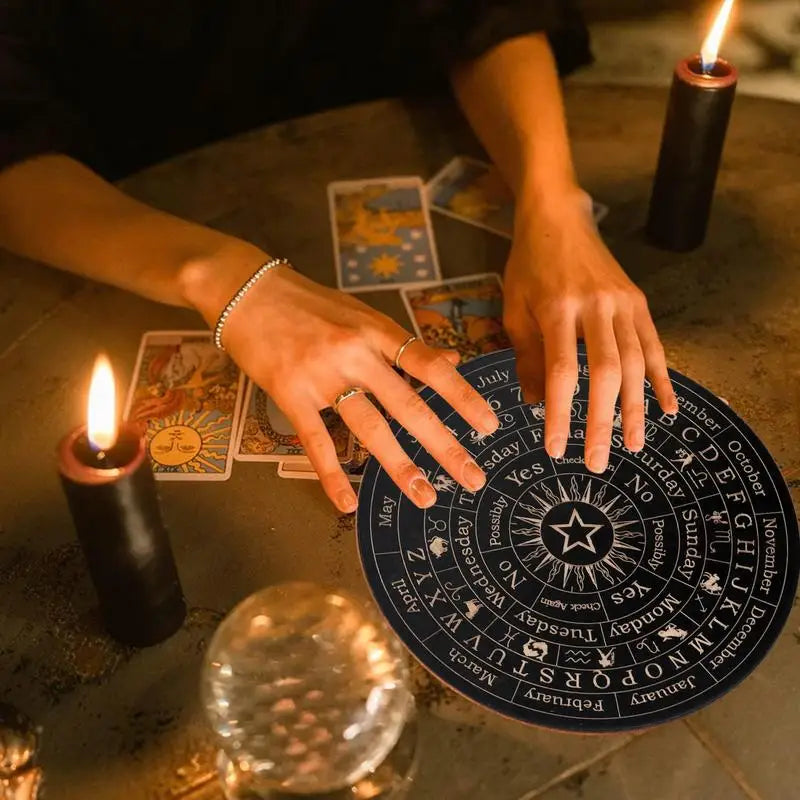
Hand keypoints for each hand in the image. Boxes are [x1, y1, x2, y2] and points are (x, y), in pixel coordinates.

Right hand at [213, 265, 499, 512]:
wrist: (246, 290)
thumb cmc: (308, 302)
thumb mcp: (361, 314)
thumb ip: (402, 344)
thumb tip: (451, 362)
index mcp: (377, 330)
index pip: (429, 366)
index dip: (463, 396)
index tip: (489, 425)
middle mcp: (356, 353)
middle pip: (408, 405)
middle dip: (444, 444)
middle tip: (473, 477)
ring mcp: (323, 375)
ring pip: (370, 427)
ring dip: (400, 465)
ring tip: (426, 495)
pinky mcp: (290, 393)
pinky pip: (316, 440)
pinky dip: (332, 475)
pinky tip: (347, 503)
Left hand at [503, 189, 677, 472]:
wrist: (558, 219)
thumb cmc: (528, 268)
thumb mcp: (515, 310)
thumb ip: (527, 358)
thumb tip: (537, 405)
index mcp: (557, 309)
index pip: (562, 371)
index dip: (560, 413)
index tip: (556, 449)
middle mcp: (596, 306)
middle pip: (605, 372)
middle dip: (602, 421)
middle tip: (598, 462)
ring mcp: (623, 302)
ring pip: (635, 363)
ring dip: (635, 408)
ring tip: (633, 445)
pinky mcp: (639, 301)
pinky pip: (654, 346)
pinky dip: (662, 379)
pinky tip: (667, 409)